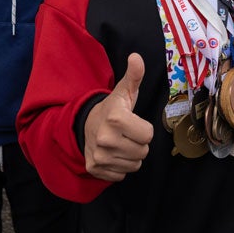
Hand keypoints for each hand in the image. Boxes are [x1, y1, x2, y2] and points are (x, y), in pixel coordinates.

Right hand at [83, 53, 153, 181]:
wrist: (85, 125)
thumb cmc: (112, 109)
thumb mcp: (124, 92)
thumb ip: (134, 75)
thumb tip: (136, 57)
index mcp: (115, 118)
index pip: (148, 135)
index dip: (143, 129)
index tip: (132, 123)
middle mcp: (105, 139)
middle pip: (143, 152)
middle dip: (138, 143)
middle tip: (126, 133)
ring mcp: (99, 156)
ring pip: (134, 165)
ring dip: (130, 156)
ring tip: (120, 143)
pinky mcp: (95, 169)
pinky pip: (121, 175)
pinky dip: (119, 166)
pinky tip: (112, 153)